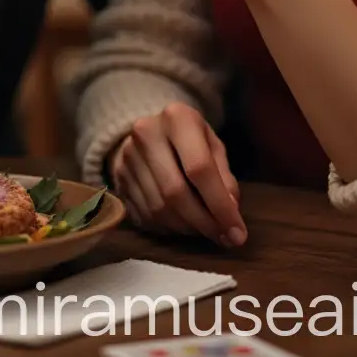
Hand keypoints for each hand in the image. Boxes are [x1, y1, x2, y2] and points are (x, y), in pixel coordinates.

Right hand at [110, 103, 245, 246]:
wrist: (149, 130)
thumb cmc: (189, 139)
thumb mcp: (212, 146)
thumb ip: (224, 177)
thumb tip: (230, 215)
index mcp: (177, 118)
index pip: (200, 168)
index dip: (220, 205)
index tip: (237, 233)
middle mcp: (147, 133)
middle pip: (176, 192)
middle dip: (203, 222)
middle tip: (223, 238)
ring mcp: (128, 155)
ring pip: (158, 208)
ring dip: (186, 229)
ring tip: (205, 231)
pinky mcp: (118, 176)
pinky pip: (144, 215)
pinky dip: (168, 229)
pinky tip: (183, 226)